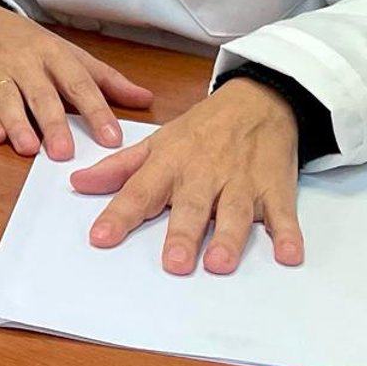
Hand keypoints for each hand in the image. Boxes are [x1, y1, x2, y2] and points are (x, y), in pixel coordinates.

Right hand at [0, 5, 152, 160]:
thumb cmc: (28, 42)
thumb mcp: (69, 53)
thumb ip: (105, 80)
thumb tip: (145, 99)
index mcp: (54, 55)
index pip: (80, 84)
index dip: (96, 111)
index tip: (111, 137)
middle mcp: (26, 64)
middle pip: (42, 94)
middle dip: (53, 123)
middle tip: (63, 152)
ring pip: (7, 98)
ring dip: (17, 123)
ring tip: (28, 147)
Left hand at [72, 78, 303, 274]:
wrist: (256, 101)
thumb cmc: (200, 130)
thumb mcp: (156, 142)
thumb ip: (118, 168)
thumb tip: (77, 183)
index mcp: (170, 163)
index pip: (140, 190)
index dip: (120, 214)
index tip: (100, 238)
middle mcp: (203, 174)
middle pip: (191, 206)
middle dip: (182, 234)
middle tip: (173, 263)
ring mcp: (241, 182)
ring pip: (235, 213)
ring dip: (228, 238)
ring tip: (218, 264)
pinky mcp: (276, 189)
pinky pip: (283, 215)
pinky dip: (288, 234)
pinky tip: (289, 254)